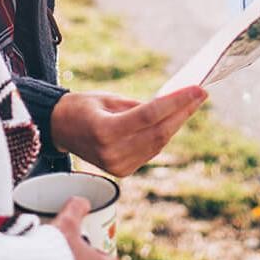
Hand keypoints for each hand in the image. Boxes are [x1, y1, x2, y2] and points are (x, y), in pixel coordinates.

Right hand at [50, 87, 207, 176]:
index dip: (177, 102)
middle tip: (201, 93)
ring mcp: (118, 166)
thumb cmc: (81, 107)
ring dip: (178, 123)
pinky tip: (175, 119)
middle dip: (184, 112)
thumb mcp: (108, 98)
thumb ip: (139, 106)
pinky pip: (151, 150)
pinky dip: (164, 134)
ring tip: (192, 103)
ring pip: (159, 143)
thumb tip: (172, 105)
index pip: (150, 115)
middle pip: (160, 132)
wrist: (58, 131)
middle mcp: (113, 153)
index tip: (197, 88)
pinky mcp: (123, 171)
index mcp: (105, 131)